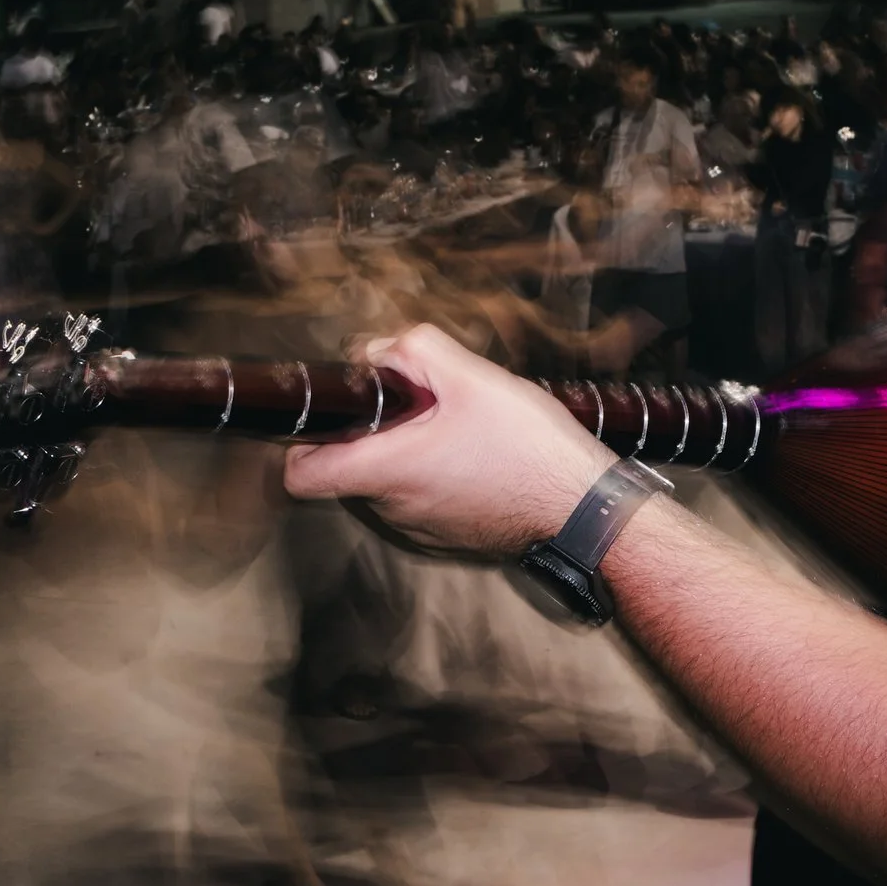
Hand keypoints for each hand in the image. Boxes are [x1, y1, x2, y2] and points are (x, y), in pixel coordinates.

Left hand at [282, 324, 613, 554]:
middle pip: (348, 469)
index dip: (301, 440)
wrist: (586, 508)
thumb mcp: (470, 376)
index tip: (329, 412)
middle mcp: (395, 507)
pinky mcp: (449, 535)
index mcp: (388, 469)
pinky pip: (420, 499)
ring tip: (451, 427)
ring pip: (387, 484)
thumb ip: (410, 350)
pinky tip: (473, 454)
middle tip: (414, 404)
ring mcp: (421, 527)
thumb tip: (374, 352)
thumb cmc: (530, 447)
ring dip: (404, 453)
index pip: (301, 474)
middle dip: (370, 432)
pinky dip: (433, 475)